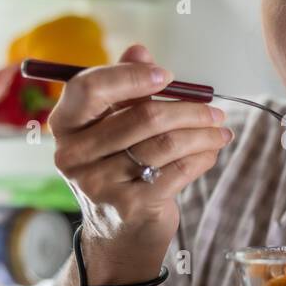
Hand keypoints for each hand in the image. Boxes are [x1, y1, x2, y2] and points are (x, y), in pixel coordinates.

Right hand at [49, 44, 232, 280]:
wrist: (118, 234)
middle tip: (215, 110)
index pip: (88, 89)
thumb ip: (124, 88)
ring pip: (165, 145)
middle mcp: (74, 155)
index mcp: (64, 126)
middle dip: (188, 109)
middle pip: (141, 118)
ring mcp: (99, 184)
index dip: (130, 77)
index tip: (167, 76)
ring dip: (202, 133)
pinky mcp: (129, 206)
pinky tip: (211, 151)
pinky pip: (177, 171)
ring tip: (220, 130)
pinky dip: (201, 157)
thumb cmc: (118, 168)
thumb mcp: (113, 127)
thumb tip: (139, 51)